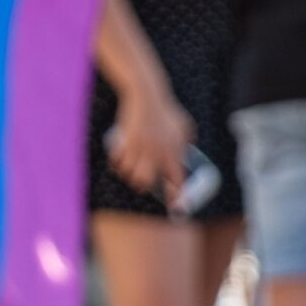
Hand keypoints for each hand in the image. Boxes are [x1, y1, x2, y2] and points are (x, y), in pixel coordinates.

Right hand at [108, 82, 192, 200]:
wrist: (147, 95)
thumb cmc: (167, 110)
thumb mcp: (184, 126)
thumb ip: (187, 141)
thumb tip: (189, 149)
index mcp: (173, 152)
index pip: (177, 181)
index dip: (176, 198)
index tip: (177, 210)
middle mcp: (156, 153)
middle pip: (145, 182)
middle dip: (142, 186)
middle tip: (142, 184)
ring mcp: (140, 147)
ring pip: (129, 173)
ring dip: (128, 176)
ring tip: (129, 173)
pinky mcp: (125, 140)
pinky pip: (116, 160)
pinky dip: (116, 164)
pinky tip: (118, 163)